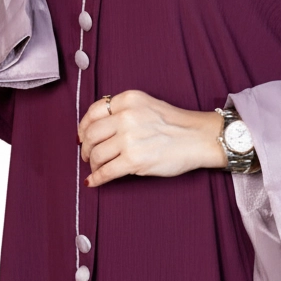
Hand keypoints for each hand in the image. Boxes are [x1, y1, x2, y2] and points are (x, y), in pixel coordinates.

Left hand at [78, 89, 227, 187]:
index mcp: (128, 99)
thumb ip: (123, 111)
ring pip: (96, 154)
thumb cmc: (175, 124)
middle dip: (86, 148)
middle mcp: (126, 116)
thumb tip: (95, 130)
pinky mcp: (133, 160)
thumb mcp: (146, 104)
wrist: (198, 138)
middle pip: (91, 134)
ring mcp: (129, 138)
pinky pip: (106, 171)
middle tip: (87, 155)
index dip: (83, 126)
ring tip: (96, 167)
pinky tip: (94, 181)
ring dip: (93, 164)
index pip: (94, 111)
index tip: (82, 136)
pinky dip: (97, 178)